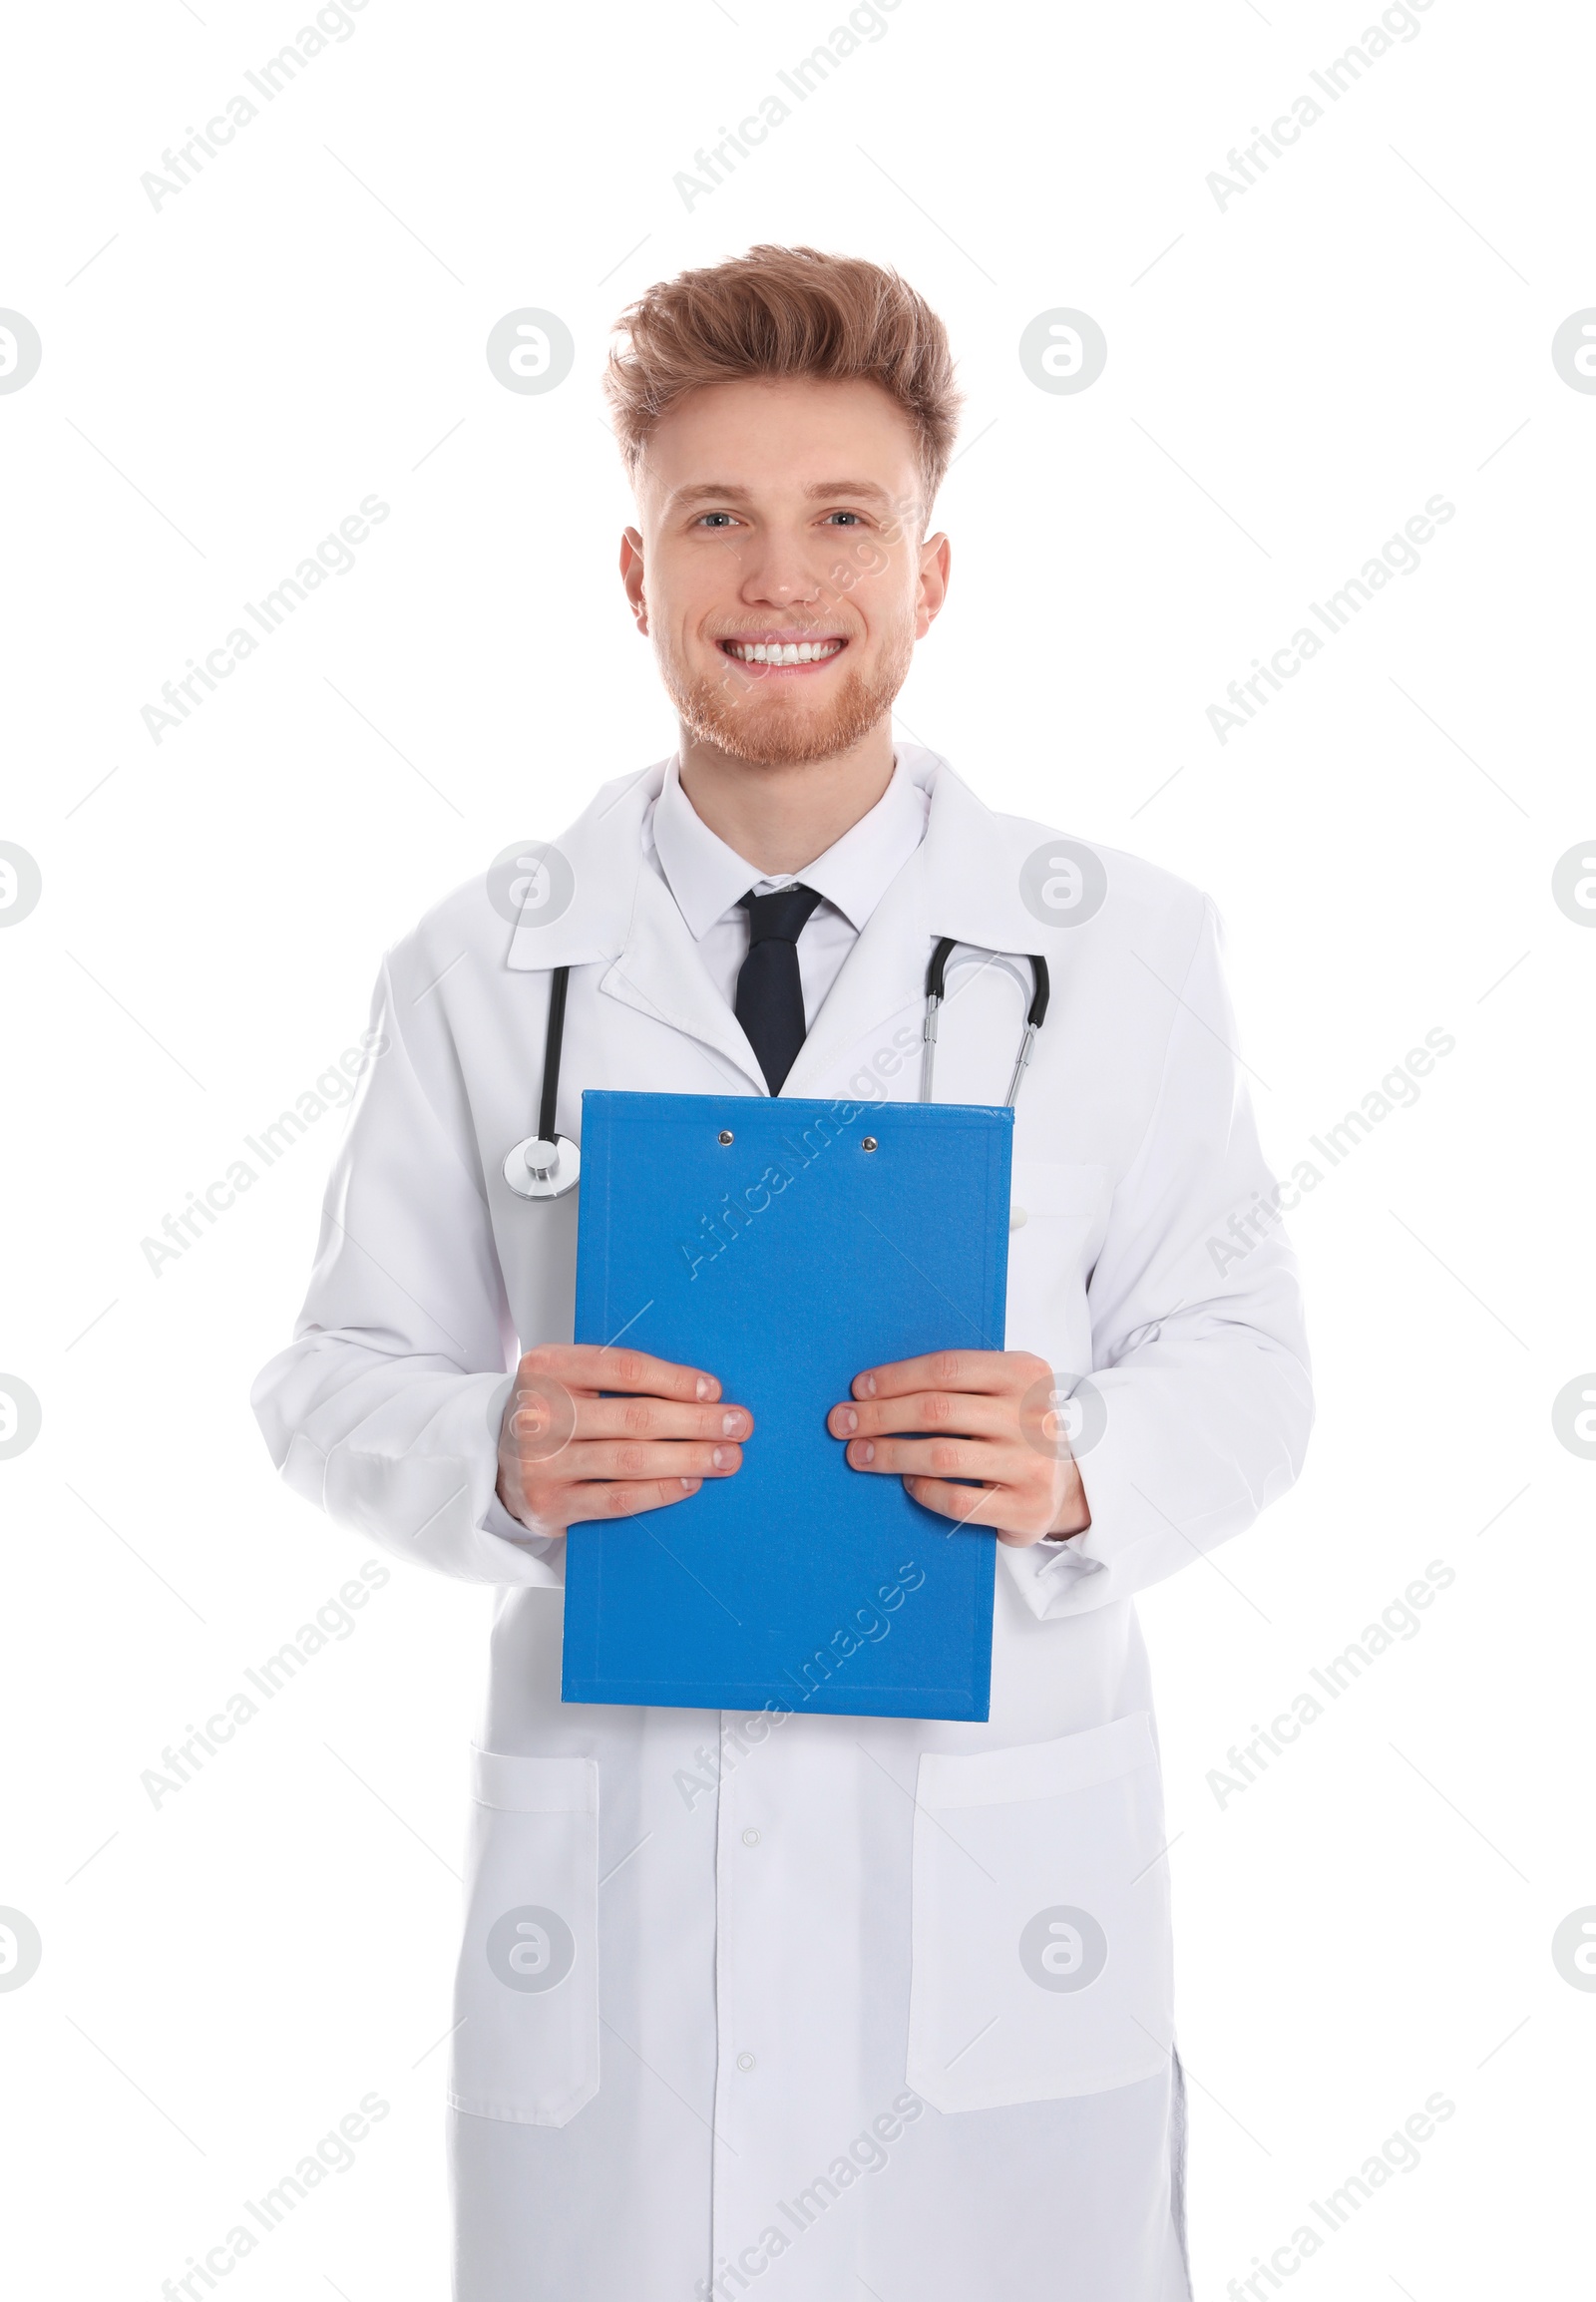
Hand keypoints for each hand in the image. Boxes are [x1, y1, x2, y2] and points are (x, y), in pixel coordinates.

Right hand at [496, 1344, 750, 1535]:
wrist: (499, 1462)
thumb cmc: (554, 1413)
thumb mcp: (571, 1379)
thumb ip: (618, 1377)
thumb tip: (701, 1390)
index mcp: (547, 1367)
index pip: (623, 1368)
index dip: (674, 1379)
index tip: (713, 1389)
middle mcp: (538, 1414)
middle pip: (635, 1417)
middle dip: (696, 1422)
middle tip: (737, 1424)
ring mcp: (541, 1463)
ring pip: (630, 1460)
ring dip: (689, 1458)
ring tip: (726, 1457)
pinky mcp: (550, 1504)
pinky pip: (617, 1499)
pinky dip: (659, 1491)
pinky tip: (690, 1482)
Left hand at [826, 1350, 1090, 1546]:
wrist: (1067, 1484)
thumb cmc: (1014, 1430)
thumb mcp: (1001, 1391)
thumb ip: (955, 1383)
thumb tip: (872, 1389)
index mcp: (1024, 1373)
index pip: (947, 1368)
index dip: (896, 1377)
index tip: (858, 1389)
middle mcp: (1033, 1416)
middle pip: (937, 1410)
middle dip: (880, 1416)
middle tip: (841, 1423)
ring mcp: (1032, 1464)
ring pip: (942, 1456)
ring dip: (889, 1454)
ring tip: (858, 1455)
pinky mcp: (1026, 1508)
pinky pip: (958, 1501)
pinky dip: (923, 1490)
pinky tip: (906, 1483)